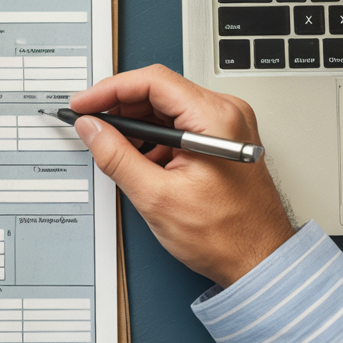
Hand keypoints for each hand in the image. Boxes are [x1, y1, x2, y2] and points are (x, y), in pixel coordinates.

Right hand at [70, 65, 293, 288]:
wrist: (259, 261)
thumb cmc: (226, 236)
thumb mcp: (157, 197)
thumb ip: (116, 156)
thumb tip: (91, 128)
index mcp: (215, 118)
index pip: (152, 82)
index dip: (110, 90)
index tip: (84, 103)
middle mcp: (226, 114)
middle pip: (158, 91)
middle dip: (119, 109)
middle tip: (90, 126)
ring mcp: (226, 126)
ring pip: (166, 108)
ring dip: (136, 127)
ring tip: (115, 152)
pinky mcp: (221, 140)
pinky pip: (178, 125)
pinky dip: (153, 139)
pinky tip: (140, 162)